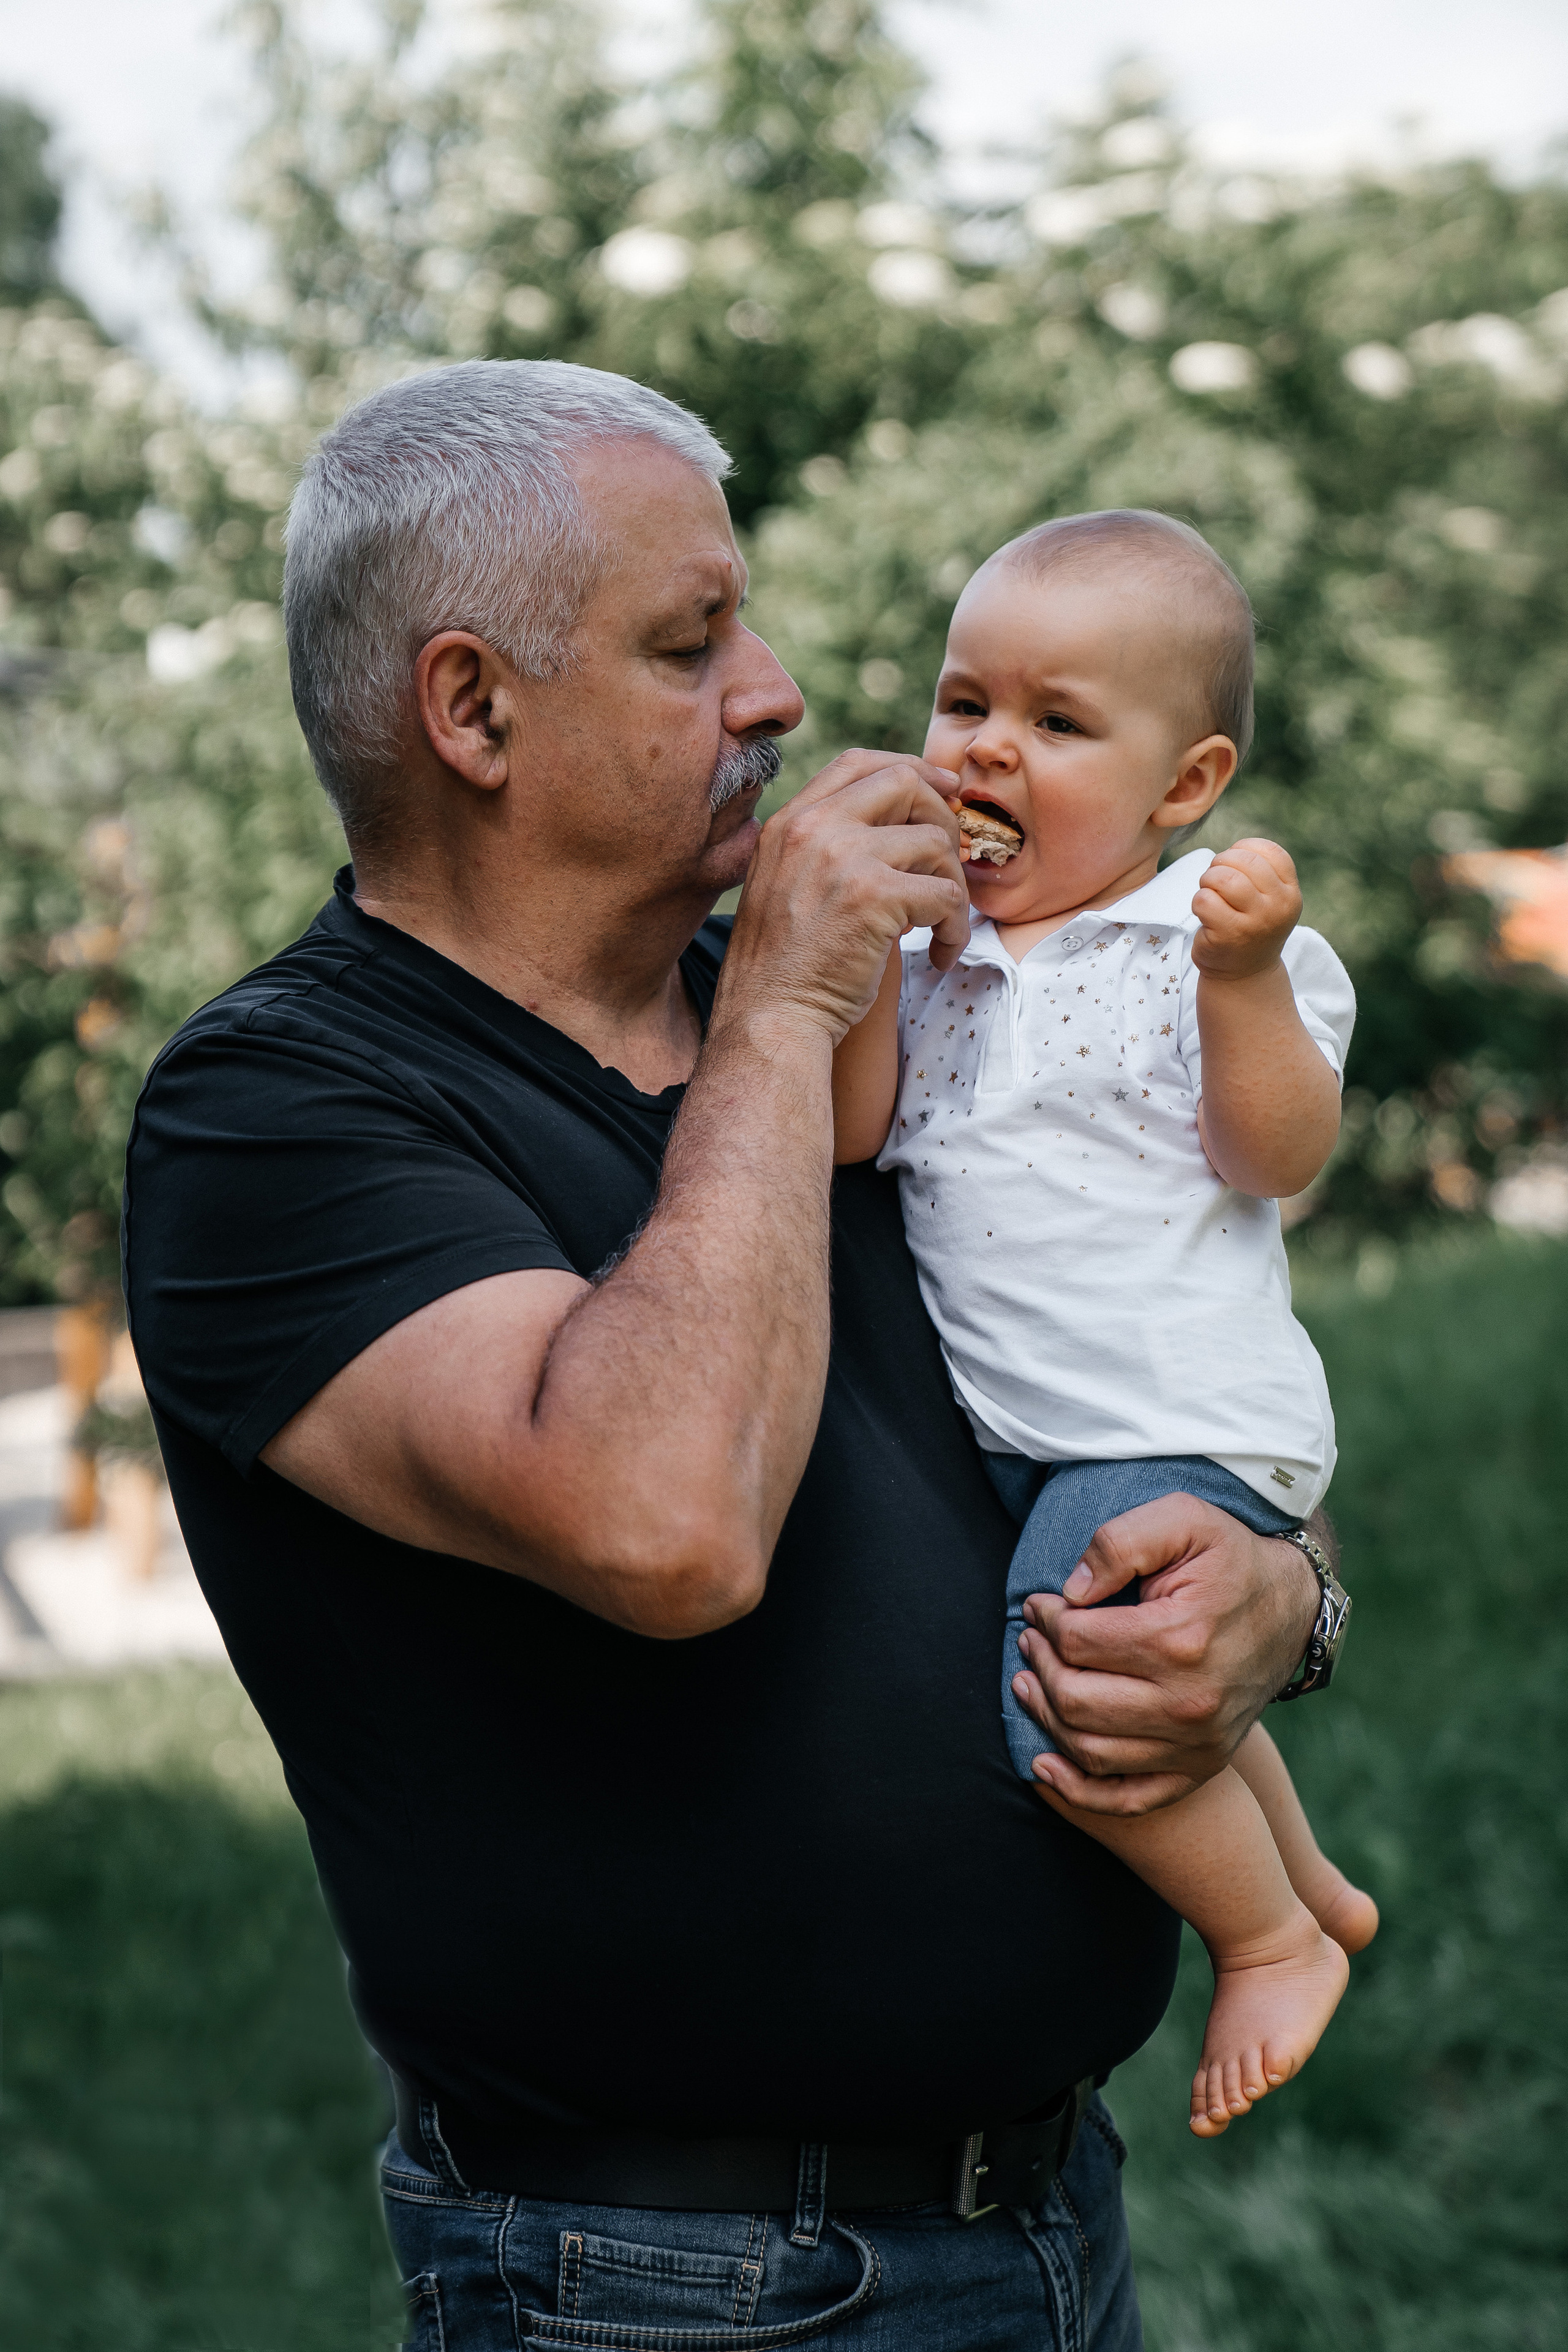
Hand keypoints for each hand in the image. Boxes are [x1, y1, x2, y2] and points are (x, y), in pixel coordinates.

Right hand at [719, 748, 968, 1043]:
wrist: (767, 1021)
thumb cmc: (782, 970)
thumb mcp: (786, 886)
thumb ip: (825, 849)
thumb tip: (899, 828)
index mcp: (789, 823)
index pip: (857, 763)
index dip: (909, 769)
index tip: (941, 792)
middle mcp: (813, 828)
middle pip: (904, 783)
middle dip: (942, 817)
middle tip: (951, 863)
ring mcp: (843, 857)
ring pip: (935, 841)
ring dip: (952, 887)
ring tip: (941, 928)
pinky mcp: (875, 896)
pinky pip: (946, 894)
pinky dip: (955, 929)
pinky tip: (940, 955)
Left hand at [1010, 1494, 1320, 1814]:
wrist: (1292, 1609)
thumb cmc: (1230, 1559)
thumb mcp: (1184, 1519)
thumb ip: (1121, 1542)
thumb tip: (1071, 1590)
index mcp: (1180, 1639)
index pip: (1077, 1641)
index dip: (1046, 1619)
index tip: (1038, 1606)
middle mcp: (1189, 1703)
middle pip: (1075, 1699)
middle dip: (1038, 1665)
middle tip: (1029, 1640)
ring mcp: (1197, 1745)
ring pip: (1089, 1749)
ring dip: (1045, 1716)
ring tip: (1029, 1682)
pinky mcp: (1201, 1768)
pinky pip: (1127, 1797)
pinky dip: (1078, 1789)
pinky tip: (1044, 1764)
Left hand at [1191, 838, 1301, 979]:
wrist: (1244, 975)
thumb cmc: (1251, 927)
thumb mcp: (1269, 900)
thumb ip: (1262, 872)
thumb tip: (1236, 848)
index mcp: (1290, 893)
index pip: (1270, 851)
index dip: (1245, 848)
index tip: (1234, 863)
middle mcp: (1278, 907)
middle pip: (1244, 861)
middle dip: (1221, 862)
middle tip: (1215, 878)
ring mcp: (1254, 923)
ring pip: (1223, 878)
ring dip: (1208, 880)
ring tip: (1209, 893)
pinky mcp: (1228, 935)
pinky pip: (1204, 900)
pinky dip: (1198, 901)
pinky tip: (1204, 914)